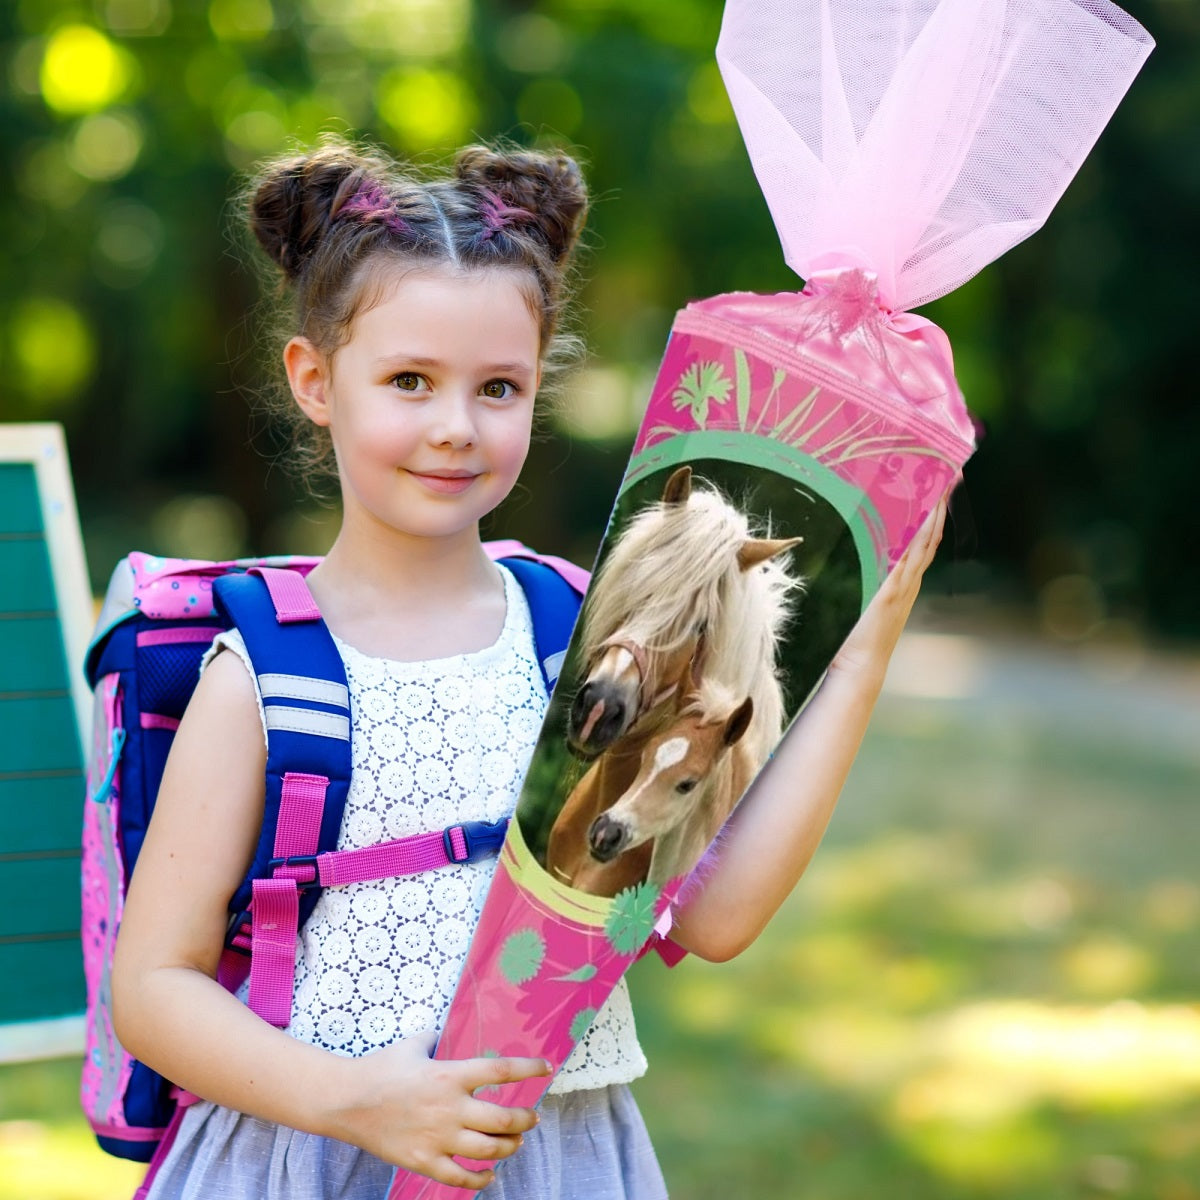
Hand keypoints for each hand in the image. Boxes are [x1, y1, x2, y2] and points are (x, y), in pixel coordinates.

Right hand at [324, 1032, 550, 1189]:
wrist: (346, 1100)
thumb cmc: (380, 1068)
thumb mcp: (414, 1044)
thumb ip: (436, 1038)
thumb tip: (446, 1031)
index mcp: (450, 1074)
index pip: (501, 1071)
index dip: (529, 1069)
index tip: (547, 1068)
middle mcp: (450, 1107)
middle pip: (504, 1118)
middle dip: (524, 1119)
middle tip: (531, 1117)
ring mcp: (438, 1137)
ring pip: (489, 1149)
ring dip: (509, 1147)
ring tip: (515, 1142)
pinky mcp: (424, 1161)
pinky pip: (461, 1177)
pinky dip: (480, 1179)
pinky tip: (489, 1175)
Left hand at [830, 491, 948, 684]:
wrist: (861, 664)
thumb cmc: (858, 635)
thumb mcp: (868, 600)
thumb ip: (870, 582)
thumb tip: (859, 560)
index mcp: (904, 581)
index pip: (924, 541)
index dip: (934, 516)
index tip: (942, 490)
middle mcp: (909, 582)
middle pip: (930, 537)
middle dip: (941, 508)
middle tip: (952, 479)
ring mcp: (903, 587)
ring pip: (924, 546)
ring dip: (933, 519)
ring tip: (942, 492)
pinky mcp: (891, 594)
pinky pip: (908, 564)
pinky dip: (917, 545)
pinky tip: (923, 527)